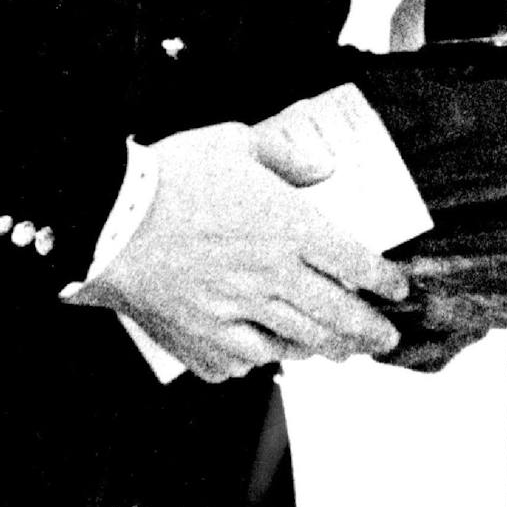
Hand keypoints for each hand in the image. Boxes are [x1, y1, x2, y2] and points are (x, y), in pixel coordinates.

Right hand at [76, 123, 407, 381]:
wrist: (107, 220)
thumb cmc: (170, 176)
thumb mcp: (233, 144)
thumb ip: (285, 156)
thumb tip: (322, 168)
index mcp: (290, 228)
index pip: (357, 263)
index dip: (386, 281)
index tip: (399, 289)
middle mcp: (273, 279)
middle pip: (339, 316)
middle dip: (372, 330)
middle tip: (387, 338)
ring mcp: (240, 318)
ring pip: (299, 346)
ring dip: (327, 349)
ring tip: (340, 350)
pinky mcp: (205, 344)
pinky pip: (245, 362)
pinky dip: (261, 359)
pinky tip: (267, 353)